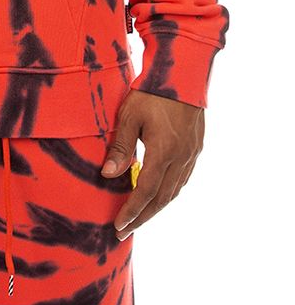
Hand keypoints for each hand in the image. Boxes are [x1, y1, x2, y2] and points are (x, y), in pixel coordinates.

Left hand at [101, 90, 203, 239]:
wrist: (182, 73)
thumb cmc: (152, 92)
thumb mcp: (129, 115)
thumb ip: (120, 146)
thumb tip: (108, 175)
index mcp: (164, 152)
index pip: (146, 191)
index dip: (132, 211)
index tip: (118, 226)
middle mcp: (181, 158)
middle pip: (161, 198)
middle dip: (142, 217)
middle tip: (125, 231)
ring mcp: (191, 154)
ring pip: (174, 191)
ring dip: (156, 207)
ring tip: (139, 217)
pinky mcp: (195, 148)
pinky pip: (182, 179)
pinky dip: (168, 192)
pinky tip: (158, 194)